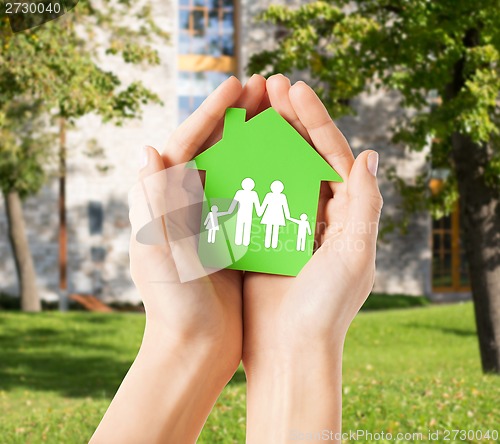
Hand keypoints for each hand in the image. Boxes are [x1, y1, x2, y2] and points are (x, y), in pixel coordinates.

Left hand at [92, 75, 268, 443]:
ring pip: (236, 168)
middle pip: (214, 148)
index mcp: (162, 203)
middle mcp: (185, 205)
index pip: (187, 144)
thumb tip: (147, 148)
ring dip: (257, 139)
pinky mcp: (232, 237)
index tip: (239, 84)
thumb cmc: (173, 306)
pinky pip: (253, 195)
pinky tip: (292, 160)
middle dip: (238, 116)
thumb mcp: (160, 254)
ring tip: (282, 114)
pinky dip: (269, 174)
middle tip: (267, 88)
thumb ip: (153, 204)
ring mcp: (211, 219)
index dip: (212, 112)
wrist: (194, 349)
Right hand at [242, 75, 382, 441]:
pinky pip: (251, 196)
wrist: (289, 351)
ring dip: (262, 138)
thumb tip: (369, 153)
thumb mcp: (355, 254)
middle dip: (288, 119)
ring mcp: (287, 223)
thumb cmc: (325, 308)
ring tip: (247, 108)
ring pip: (275, 170)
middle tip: (268, 85)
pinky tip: (226, 150)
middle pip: (303, 155)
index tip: (294, 89)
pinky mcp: (261, 237)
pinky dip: (242, 172)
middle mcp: (318, 215)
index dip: (315, 119)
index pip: (332, 154)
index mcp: (346, 215)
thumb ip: (365, 205)